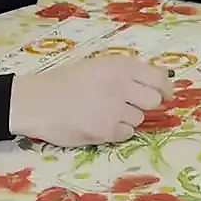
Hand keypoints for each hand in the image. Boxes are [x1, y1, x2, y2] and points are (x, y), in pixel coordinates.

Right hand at [8, 54, 170, 146]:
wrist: (36, 101)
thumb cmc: (65, 82)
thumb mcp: (97, 65)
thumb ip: (125, 72)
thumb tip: (157, 81)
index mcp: (121, 66)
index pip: (160, 79)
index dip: (165, 88)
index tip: (165, 95)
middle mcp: (122, 86)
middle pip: (154, 101)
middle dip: (145, 104)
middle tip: (128, 105)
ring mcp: (115, 110)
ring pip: (139, 119)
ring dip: (127, 119)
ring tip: (103, 112)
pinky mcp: (107, 131)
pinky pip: (126, 134)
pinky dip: (116, 132)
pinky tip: (98, 124)